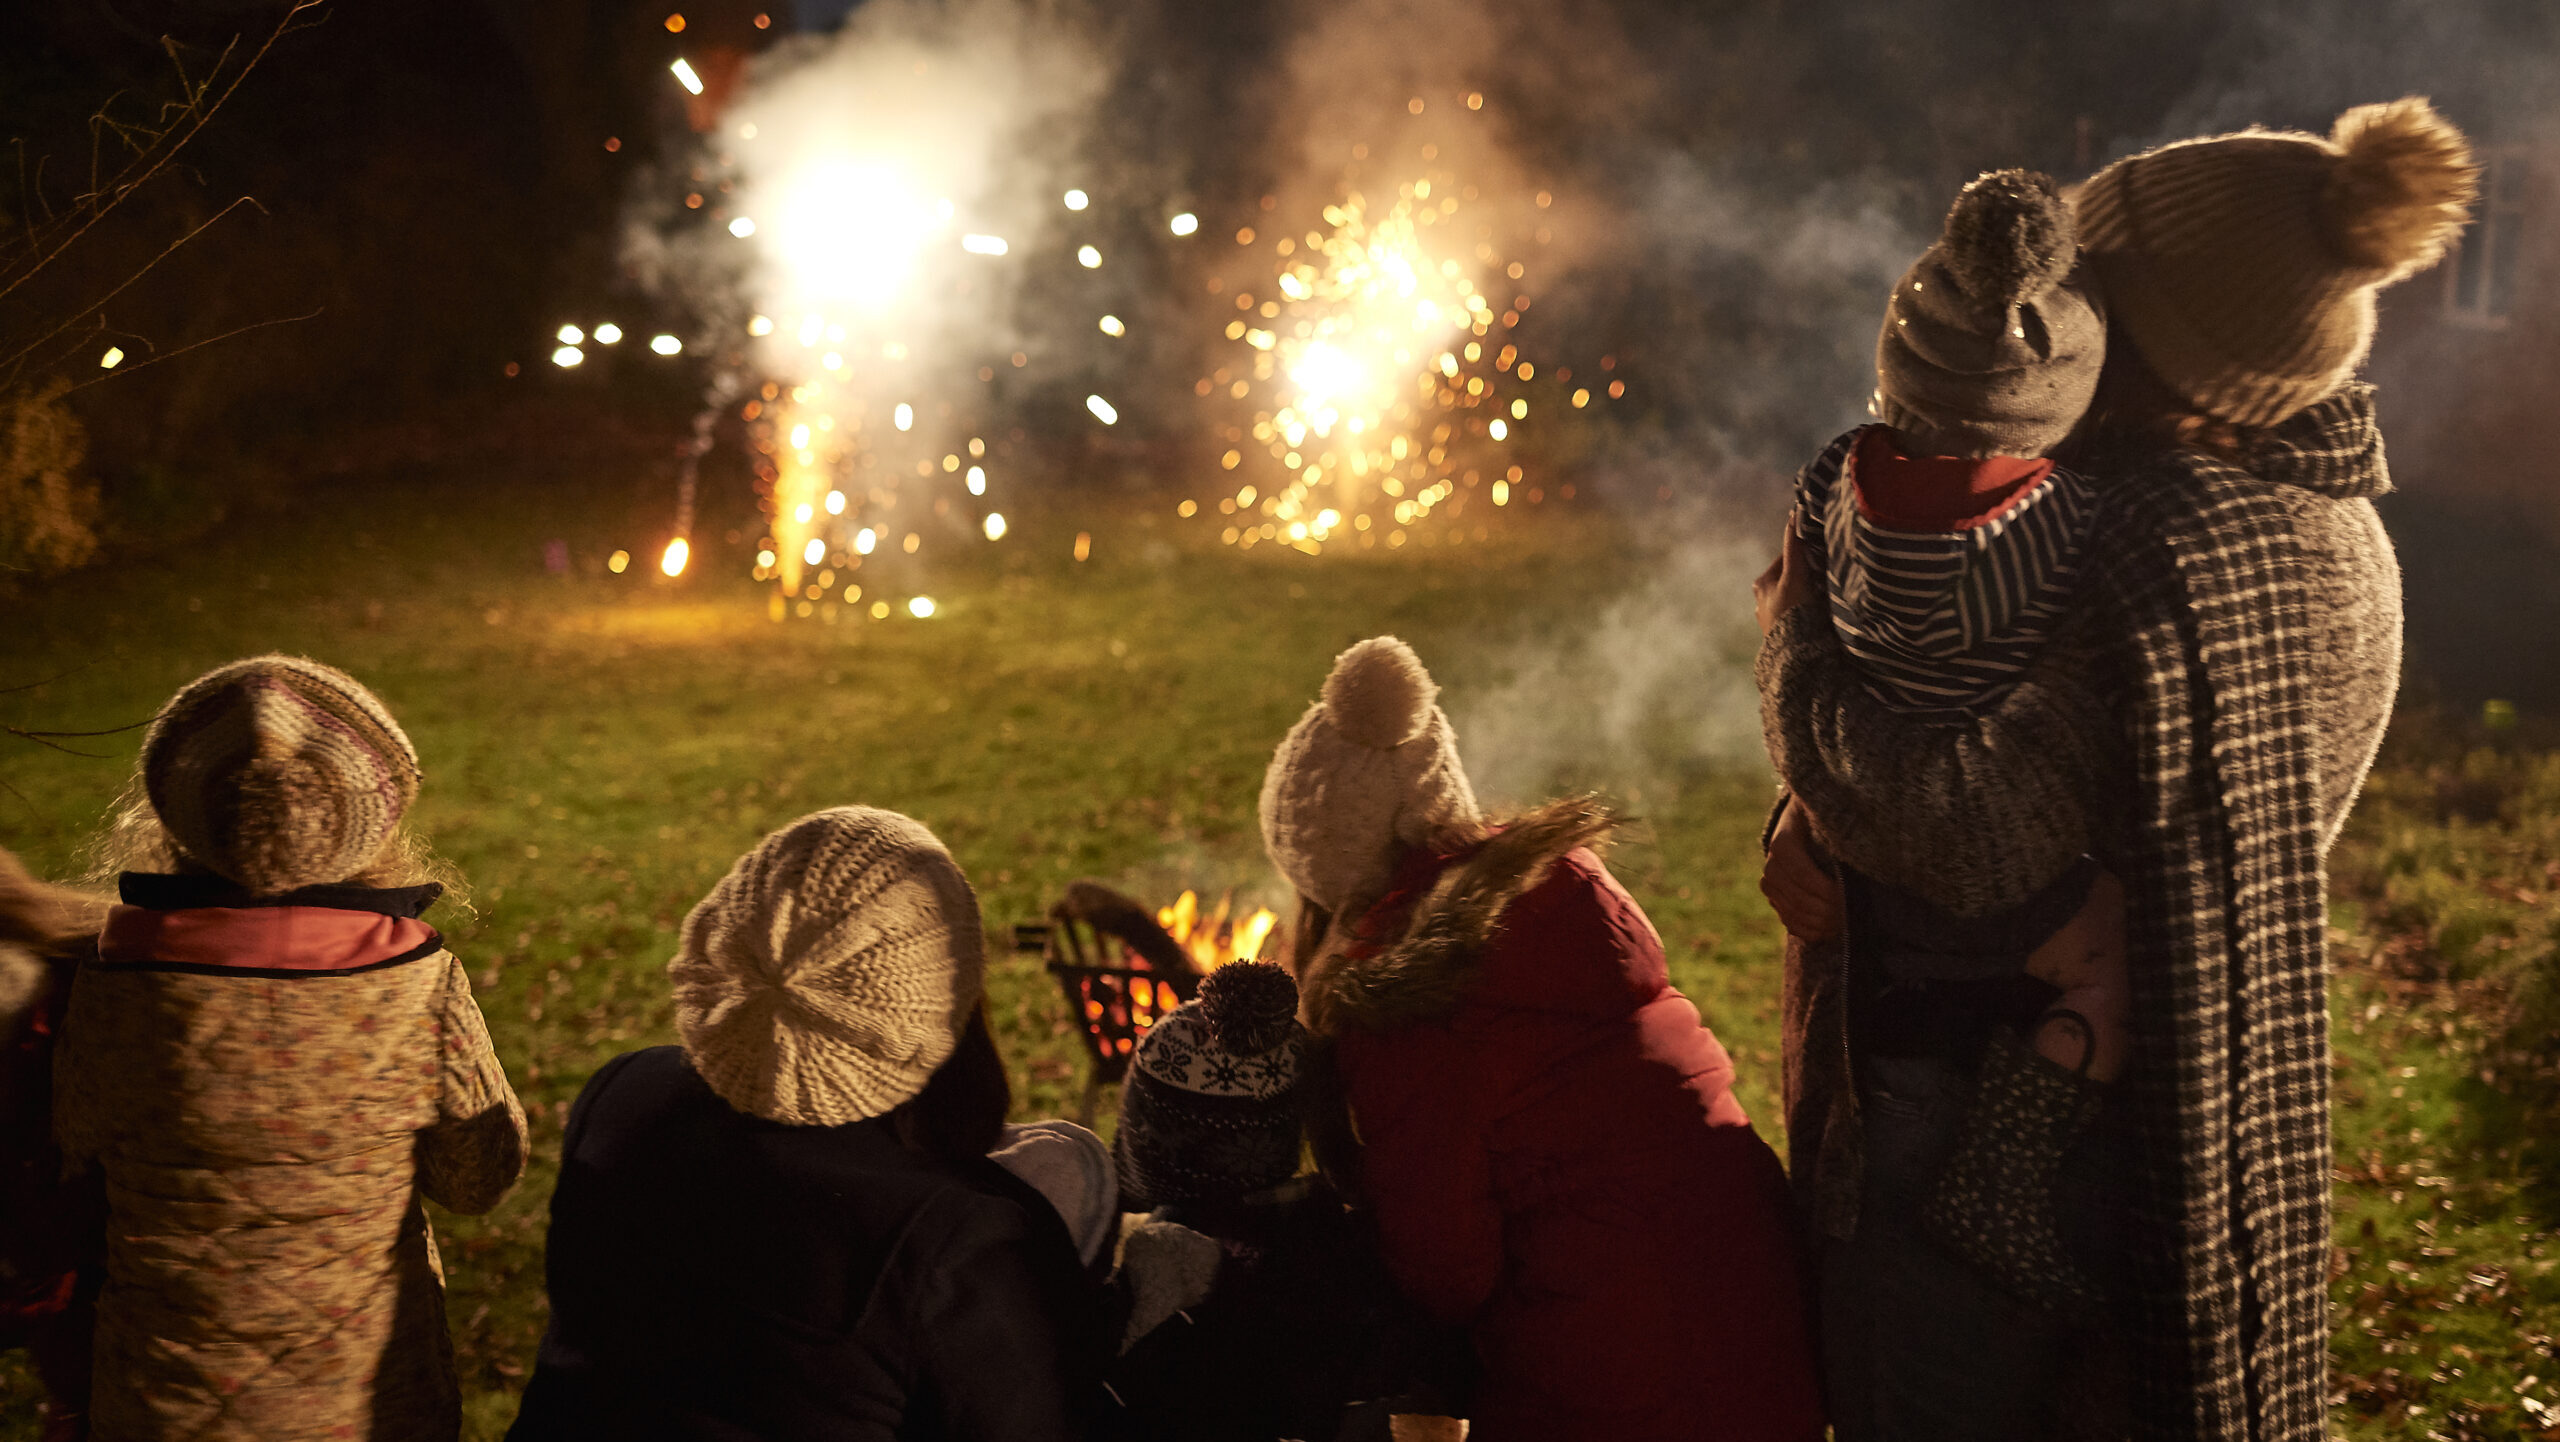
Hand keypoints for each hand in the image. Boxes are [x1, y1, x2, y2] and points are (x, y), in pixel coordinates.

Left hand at [1752, 511, 1819, 635]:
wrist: (1794, 654)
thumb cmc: (1794, 611)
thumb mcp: (1795, 575)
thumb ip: (1795, 547)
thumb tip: (1793, 513)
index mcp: (1761, 583)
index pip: (1787, 559)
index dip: (1806, 557)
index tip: (1822, 558)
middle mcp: (1761, 600)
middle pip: (1790, 579)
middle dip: (1806, 577)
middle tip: (1826, 580)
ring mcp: (1770, 619)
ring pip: (1793, 598)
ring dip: (1808, 597)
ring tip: (1824, 600)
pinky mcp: (1779, 636)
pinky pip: (1796, 617)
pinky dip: (1806, 614)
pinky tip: (1818, 618)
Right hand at [1760, 799, 1840, 940]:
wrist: (1806, 822)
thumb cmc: (1824, 817)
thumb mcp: (1828, 814)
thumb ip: (1842, 825)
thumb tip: (1867, 837)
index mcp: (1783, 841)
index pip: (1800, 872)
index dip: (1824, 889)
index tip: (1847, 895)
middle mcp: (1771, 864)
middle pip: (1797, 898)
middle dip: (1826, 910)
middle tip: (1852, 914)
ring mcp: (1770, 883)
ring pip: (1792, 913)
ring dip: (1820, 923)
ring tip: (1844, 924)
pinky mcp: (1775, 898)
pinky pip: (1789, 922)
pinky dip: (1809, 931)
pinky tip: (1829, 931)